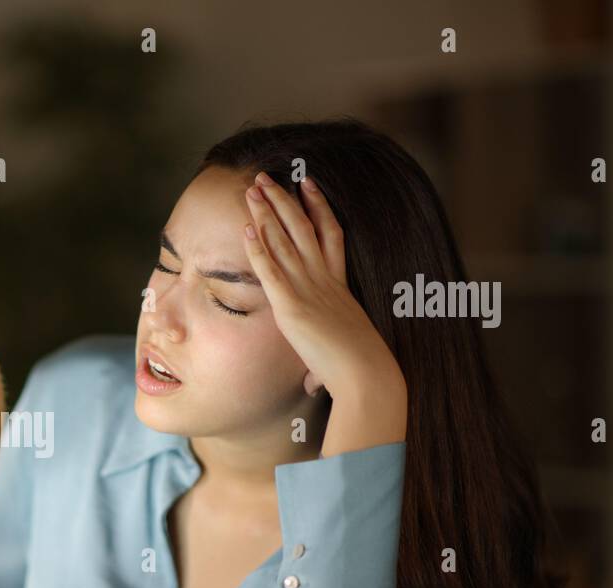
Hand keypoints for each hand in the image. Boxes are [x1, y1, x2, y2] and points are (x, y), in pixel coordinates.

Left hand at [242, 171, 406, 453]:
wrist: (366, 375)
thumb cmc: (359, 369)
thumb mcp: (342, 348)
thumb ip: (325, 353)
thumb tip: (313, 384)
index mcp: (340, 284)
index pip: (330, 234)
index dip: (318, 206)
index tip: (308, 183)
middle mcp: (325, 280)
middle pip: (302, 228)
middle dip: (283, 200)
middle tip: (266, 177)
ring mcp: (308, 290)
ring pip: (285, 241)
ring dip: (267, 213)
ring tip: (252, 189)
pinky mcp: (292, 307)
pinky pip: (271, 270)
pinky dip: (258, 248)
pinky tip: (246, 228)